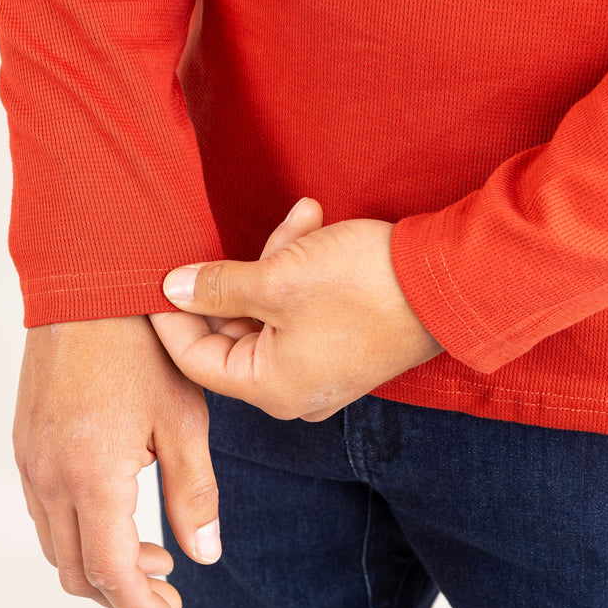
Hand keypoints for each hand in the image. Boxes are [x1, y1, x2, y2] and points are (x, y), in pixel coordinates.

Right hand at [13, 316, 220, 607]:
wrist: (92, 287)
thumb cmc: (144, 346)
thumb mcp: (183, 420)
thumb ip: (193, 492)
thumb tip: (204, 554)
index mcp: (91, 476)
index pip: (109, 572)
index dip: (139, 607)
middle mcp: (48, 476)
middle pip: (74, 570)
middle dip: (120, 592)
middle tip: (166, 587)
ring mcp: (30, 459)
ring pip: (55, 543)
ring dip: (97, 562)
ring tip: (149, 552)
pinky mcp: (27, 441)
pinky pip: (44, 509)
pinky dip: (77, 529)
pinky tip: (116, 511)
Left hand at [151, 199, 442, 421]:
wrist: (451, 283)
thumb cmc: (366, 286)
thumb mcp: (279, 279)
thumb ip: (218, 287)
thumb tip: (173, 290)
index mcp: (270, 386)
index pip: (196, 357)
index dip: (171, 317)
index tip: (156, 280)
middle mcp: (293, 388)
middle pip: (236, 329)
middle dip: (239, 275)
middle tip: (251, 234)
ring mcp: (320, 368)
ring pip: (270, 313)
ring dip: (277, 262)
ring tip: (303, 220)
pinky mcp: (341, 345)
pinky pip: (301, 311)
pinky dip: (301, 274)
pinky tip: (316, 230)